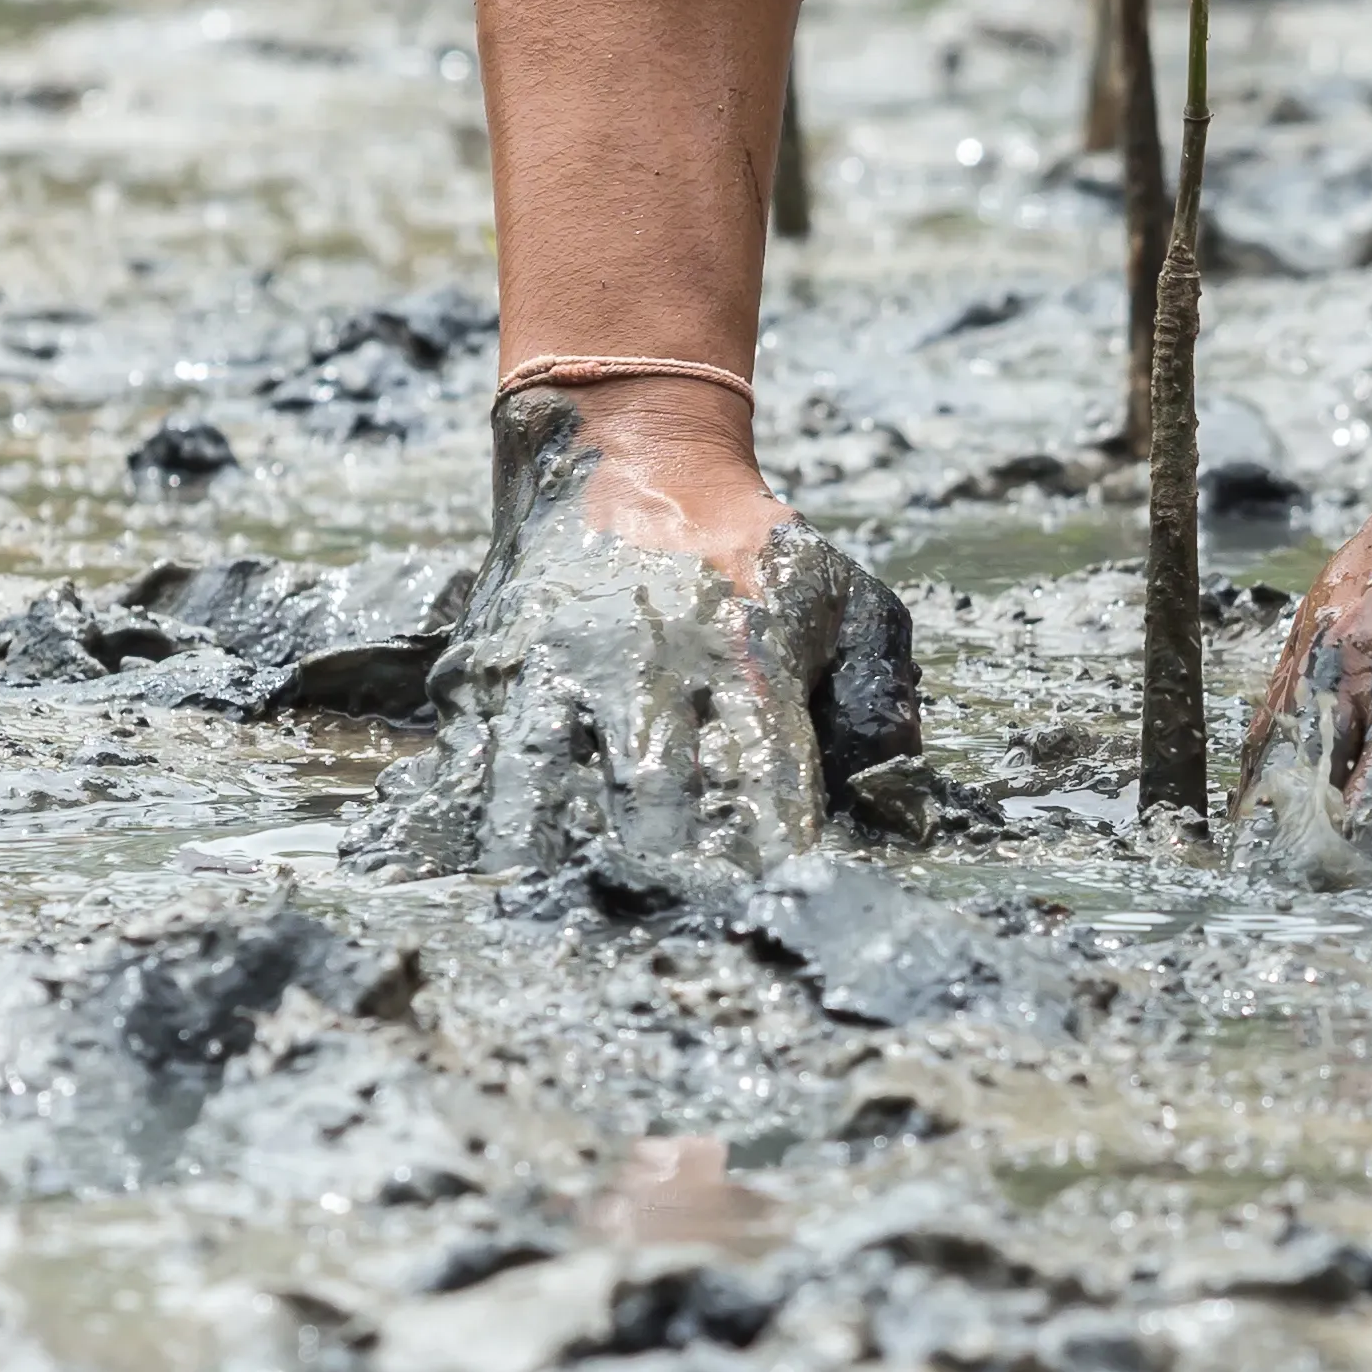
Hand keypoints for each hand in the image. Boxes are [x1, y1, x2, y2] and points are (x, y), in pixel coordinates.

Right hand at [353, 383, 920, 876]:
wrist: (628, 449)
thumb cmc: (748, 549)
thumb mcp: (842, 597)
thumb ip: (882, 696)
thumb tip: (902, 813)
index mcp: (742, 660)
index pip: (760, 786)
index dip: (764, 861)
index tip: (769, 906)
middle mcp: (644, 666)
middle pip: (648, 804)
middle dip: (662, 876)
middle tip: (669, 922)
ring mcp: (554, 666)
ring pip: (539, 791)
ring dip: (552, 862)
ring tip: (563, 908)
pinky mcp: (489, 667)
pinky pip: (469, 761)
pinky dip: (474, 823)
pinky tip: (484, 871)